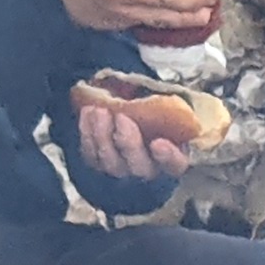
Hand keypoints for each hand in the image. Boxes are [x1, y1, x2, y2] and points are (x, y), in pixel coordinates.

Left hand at [73, 99, 198, 186]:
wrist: (135, 111)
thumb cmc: (157, 110)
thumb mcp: (168, 104)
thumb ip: (165, 105)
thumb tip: (150, 94)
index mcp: (175, 157)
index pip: (176, 165)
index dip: (168, 158)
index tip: (158, 143)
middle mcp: (150, 170)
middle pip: (139, 167)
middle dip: (128, 143)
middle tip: (121, 117)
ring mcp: (123, 170)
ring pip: (112, 164)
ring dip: (103, 137)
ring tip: (99, 110)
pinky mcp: (101, 164)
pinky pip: (92, 156)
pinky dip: (88, 135)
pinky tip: (88, 113)